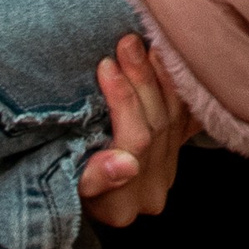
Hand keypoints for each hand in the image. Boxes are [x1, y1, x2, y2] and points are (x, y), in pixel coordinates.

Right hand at [80, 33, 197, 228]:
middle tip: (128, 43)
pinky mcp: (175, 156)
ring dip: (161, 77)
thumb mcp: (67, 183)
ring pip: (175, 118)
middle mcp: (152, 191)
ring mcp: (168, 174)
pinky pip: (185, 116)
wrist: (80, 188)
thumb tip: (124, 164)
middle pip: (157, 125)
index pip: (135, 142)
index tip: (107, 66)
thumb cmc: (63, 180)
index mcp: (122, 205)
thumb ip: (95, 179)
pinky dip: (175, 86)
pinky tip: (166, 61)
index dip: (124, 101)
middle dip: (142, 80)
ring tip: (146, 44)